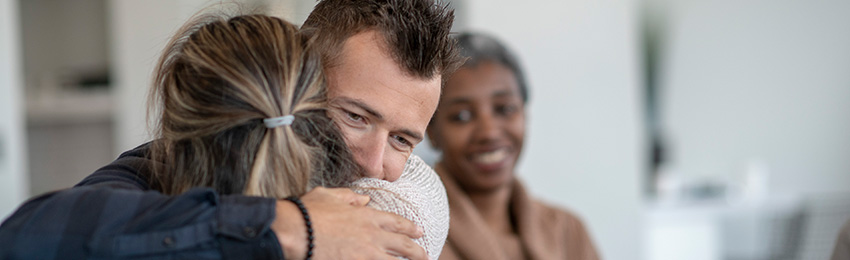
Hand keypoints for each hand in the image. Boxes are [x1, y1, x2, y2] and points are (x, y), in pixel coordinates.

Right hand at [273, 187, 426, 259]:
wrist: (295, 231)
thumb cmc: (307, 212)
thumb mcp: (329, 195)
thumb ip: (349, 197)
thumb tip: (364, 199)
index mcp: (367, 216)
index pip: (396, 222)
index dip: (410, 228)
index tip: (419, 232)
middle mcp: (372, 235)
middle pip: (404, 246)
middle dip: (418, 252)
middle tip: (425, 256)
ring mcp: (367, 255)